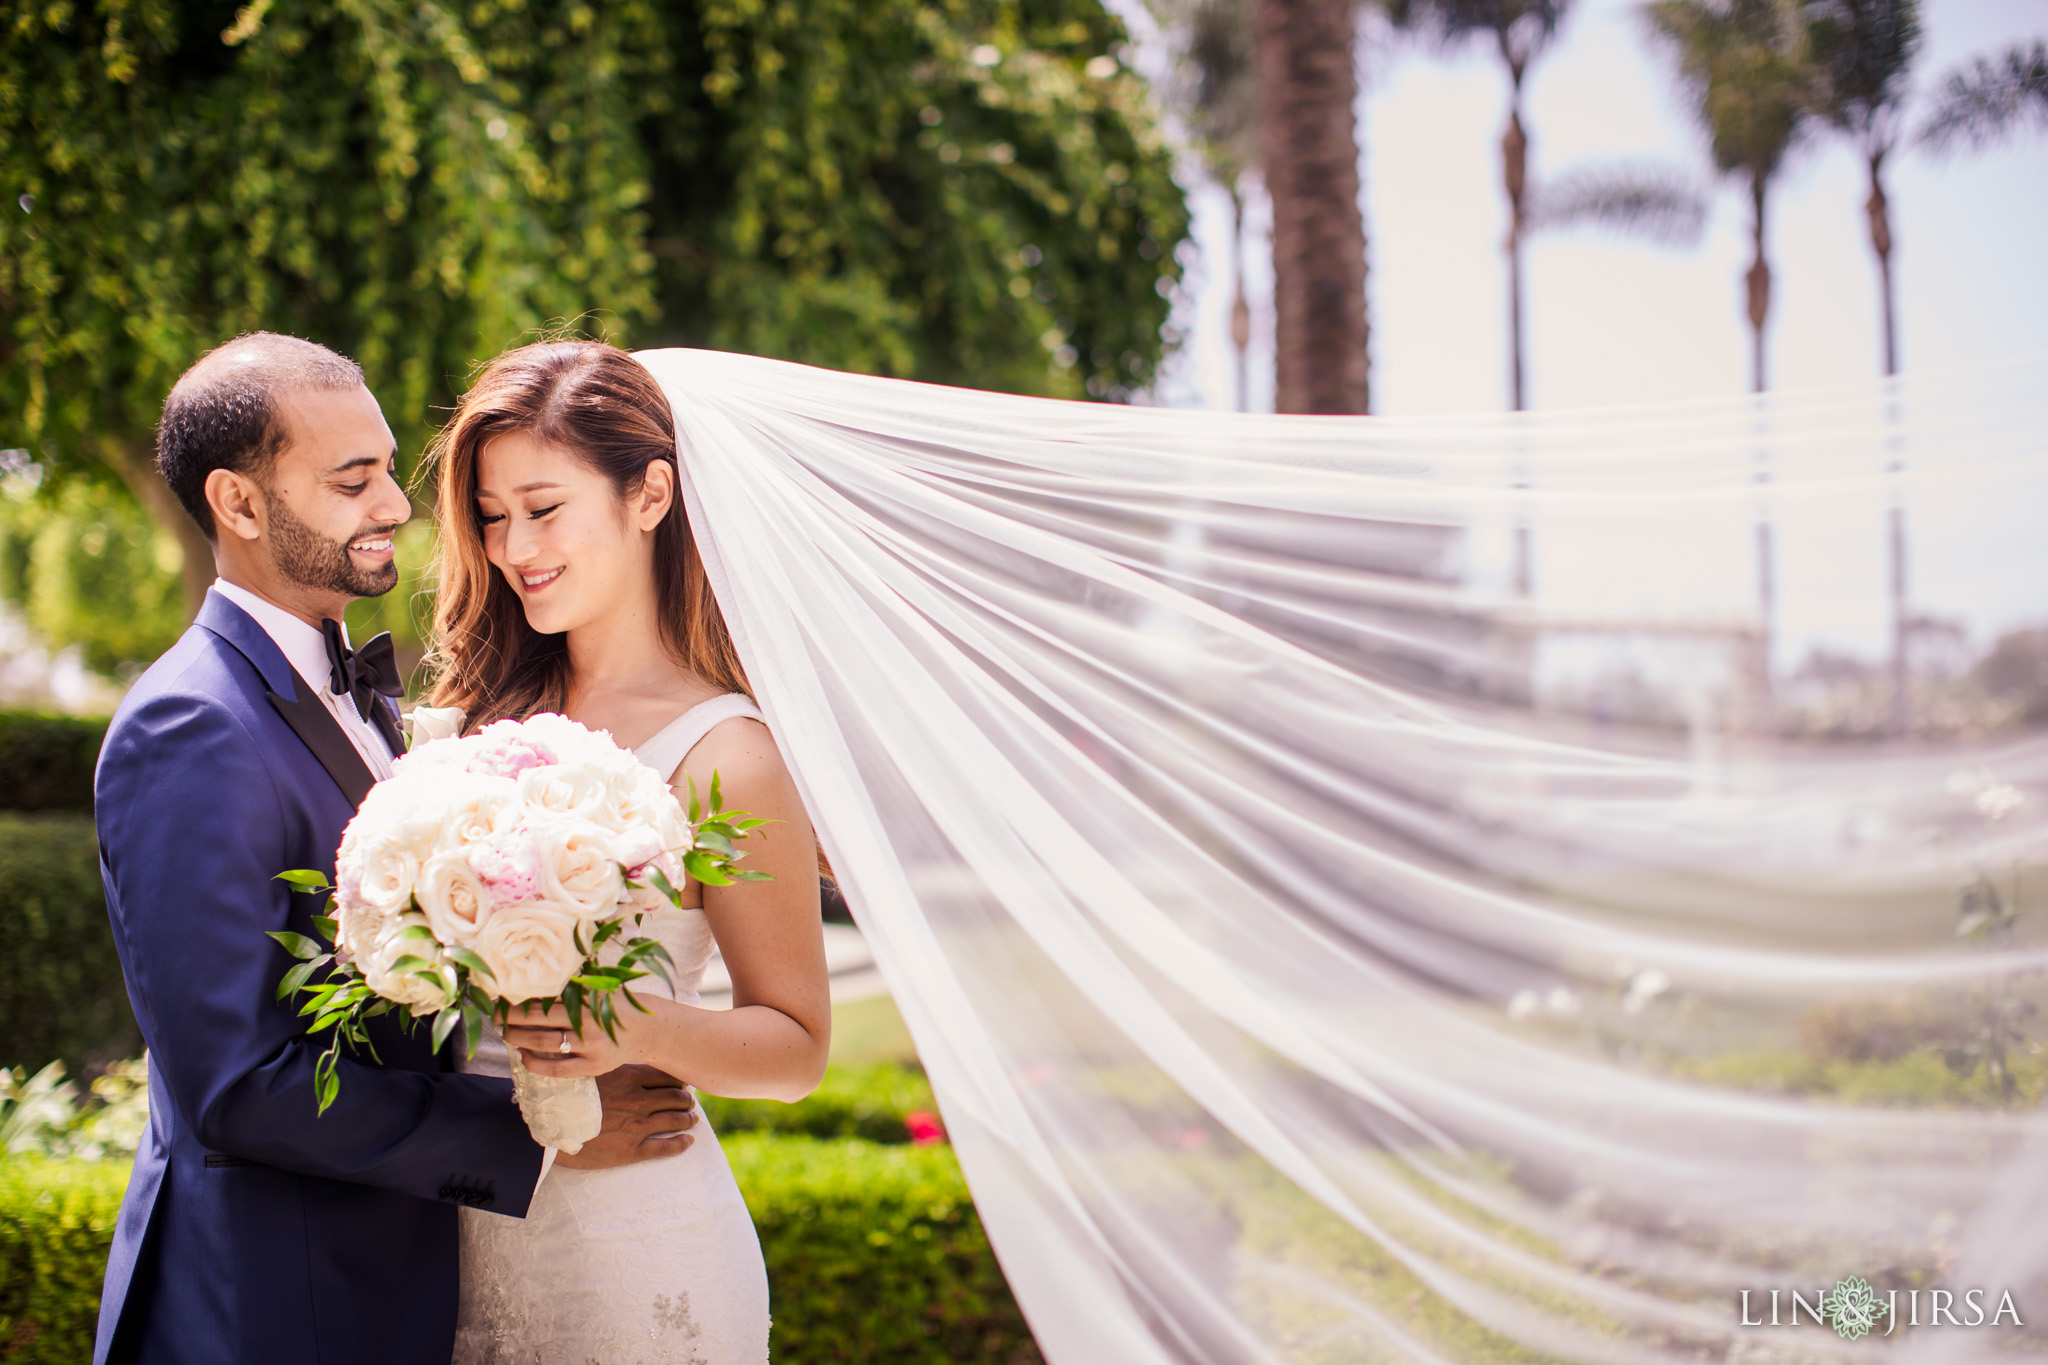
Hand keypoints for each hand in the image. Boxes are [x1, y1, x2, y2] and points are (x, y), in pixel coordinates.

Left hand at [505, 999, 645, 1077]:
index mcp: (588, 999)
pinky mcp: (593, 1067)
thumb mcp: (599, 990)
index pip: (544, 998)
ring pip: (542, 1043)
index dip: (520, 999)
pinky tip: (524, 1054)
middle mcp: (588, 1022)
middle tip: (495, 1015)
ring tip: (506, 1033)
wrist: (649, 1029)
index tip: (501, 996)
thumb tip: (532, 985)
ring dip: (518, 1038)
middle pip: (538, 1020)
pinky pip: (555, 1069)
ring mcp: (590, 1047)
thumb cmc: (617, 1005)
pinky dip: (534, 1062)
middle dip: (511, 1018)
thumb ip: (572, 989)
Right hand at [552, 1064, 697, 1169]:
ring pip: (676, 1119)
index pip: (668, 1075)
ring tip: (692, 1119)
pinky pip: (667, 1147)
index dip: (679, 1079)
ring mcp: (637, 1125)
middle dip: (686, 1099)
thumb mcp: (591, 1070)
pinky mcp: (633, 1150)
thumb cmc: (566, 1095)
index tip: (682, 1082)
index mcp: (629, 1076)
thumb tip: (632, 1058)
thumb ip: (614, 1065)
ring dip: (688, 1118)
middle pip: (677, 1096)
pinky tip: (689, 1141)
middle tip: (689, 1101)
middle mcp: (638, 1099)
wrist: (547, 1128)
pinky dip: (682, 1143)